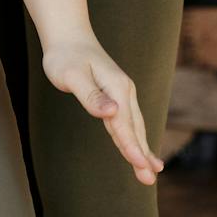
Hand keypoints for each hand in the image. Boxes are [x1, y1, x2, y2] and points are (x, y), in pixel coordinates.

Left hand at [40, 36, 162, 185]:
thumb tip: (112, 113)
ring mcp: (122, 95)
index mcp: (117, 88)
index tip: (141, 165)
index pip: (125, 123)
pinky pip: (127, 122)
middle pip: (134, 128)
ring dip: (141, 149)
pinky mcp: (116, 97)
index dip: (132, 146)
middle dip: (142, 154)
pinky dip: (133, 138)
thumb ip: (91, 96)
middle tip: (150, 178)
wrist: (69, 37)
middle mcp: (124, 92)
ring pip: (134, 127)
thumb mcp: (73, 75)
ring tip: (151, 171)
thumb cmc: (65, 57)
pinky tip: (137, 150)